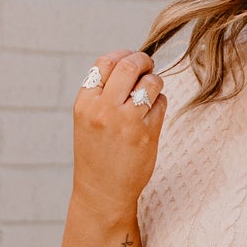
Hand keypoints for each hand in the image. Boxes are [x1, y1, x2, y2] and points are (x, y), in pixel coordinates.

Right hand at [71, 50, 165, 225]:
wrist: (102, 192)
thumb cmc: (97, 153)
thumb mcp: (88, 119)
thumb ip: (103, 93)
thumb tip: (130, 62)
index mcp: (85, 103)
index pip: (104, 62)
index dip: (122, 55)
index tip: (131, 59)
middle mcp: (103, 109)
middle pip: (129, 65)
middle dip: (143, 60)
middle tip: (148, 65)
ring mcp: (126, 121)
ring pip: (150, 82)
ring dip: (155, 82)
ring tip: (151, 92)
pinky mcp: (146, 134)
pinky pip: (161, 104)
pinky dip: (160, 103)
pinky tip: (152, 115)